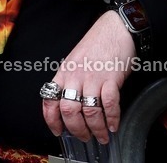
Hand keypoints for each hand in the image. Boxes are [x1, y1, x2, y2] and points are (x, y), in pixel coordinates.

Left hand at [43, 11, 134, 144]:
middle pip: (69, 110)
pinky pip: (109, 103)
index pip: (49, 99)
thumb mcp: (76, 61)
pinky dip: (111, 118)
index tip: (58, 131)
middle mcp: (75, 75)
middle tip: (85, 137)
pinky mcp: (111, 77)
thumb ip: (71, 80)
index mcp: (64, 72)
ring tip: (102, 135)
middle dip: (77, 129)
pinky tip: (113, 124)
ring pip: (89, 110)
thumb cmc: (98, 43)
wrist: (117, 28)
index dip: (51, 120)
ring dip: (96, 128)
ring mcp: (93, 76)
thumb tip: (72, 105)